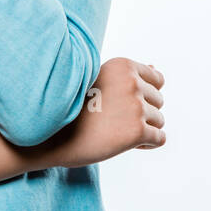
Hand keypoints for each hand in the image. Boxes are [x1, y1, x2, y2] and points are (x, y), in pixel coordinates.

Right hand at [48, 58, 165, 168]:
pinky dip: (147, 144)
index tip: (123, 105)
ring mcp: (136, 107)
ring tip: (118, 133)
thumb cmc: (74, 108)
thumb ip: (129, 75)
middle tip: (115, 121)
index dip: (143, 95)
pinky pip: (159, 138)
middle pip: (159, 100)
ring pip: (159, 120)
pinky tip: (127, 145)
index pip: (157, 79)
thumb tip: (155, 69)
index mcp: (123, 65)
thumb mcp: (100, 80)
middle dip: (143, 113)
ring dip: (144, 129)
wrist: (51, 135)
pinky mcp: (137, 131)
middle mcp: (132, 82)